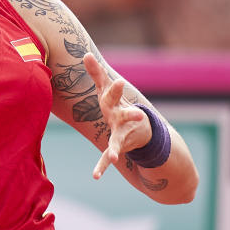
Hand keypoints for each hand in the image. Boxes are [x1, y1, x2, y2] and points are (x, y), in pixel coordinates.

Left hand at [84, 53, 151, 179]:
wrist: (143, 131)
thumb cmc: (117, 106)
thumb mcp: (107, 90)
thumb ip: (97, 73)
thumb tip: (85, 53)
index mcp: (114, 102)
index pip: (108, 88)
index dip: (105, 79)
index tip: (102, 69)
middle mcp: (120, 116)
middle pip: (120, 109)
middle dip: (124, 103)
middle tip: (127, 97)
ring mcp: (121, 132)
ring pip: (118, 138)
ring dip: (118, 146)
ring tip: (116, 156)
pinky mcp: (119, 146)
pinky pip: (108, 156)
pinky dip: (102, 166)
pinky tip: (95, 176)